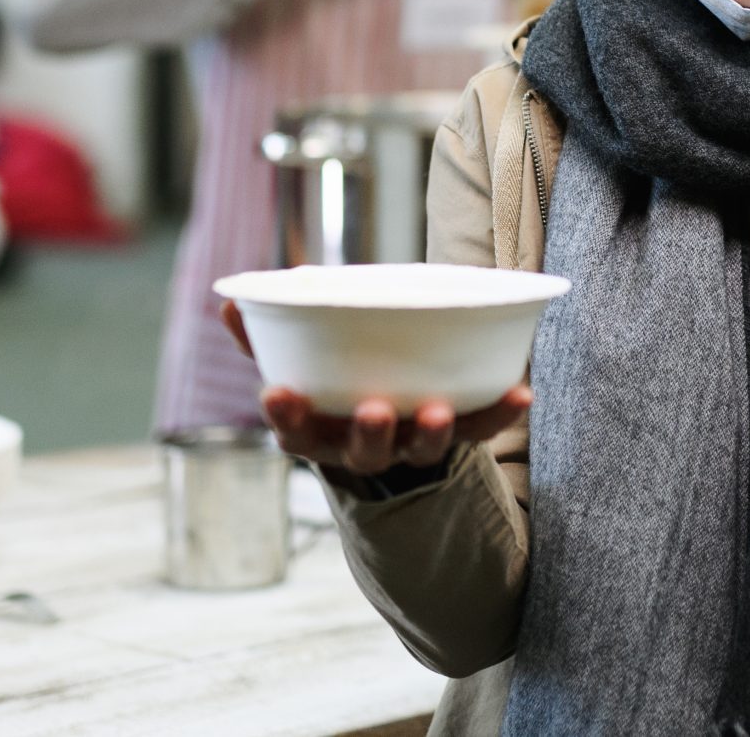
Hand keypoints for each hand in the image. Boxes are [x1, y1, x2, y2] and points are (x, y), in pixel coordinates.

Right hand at [218, 301, 527, 478]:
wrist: (386, 442)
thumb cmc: (332, 390)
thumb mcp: (297, 368)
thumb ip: (264, 338)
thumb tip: (230, 298)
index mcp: (318, 432)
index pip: (295, 432)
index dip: (286, 416)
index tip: (278, 393)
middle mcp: (362, 448)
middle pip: (364, 450)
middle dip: (370, 433)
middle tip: (376, 409)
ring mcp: (410, 447)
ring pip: (420, 448)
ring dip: (431, 430)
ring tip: (438, 408)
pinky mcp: (455, 439)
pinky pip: (477, 430)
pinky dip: (498, 413)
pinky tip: (519, 393)